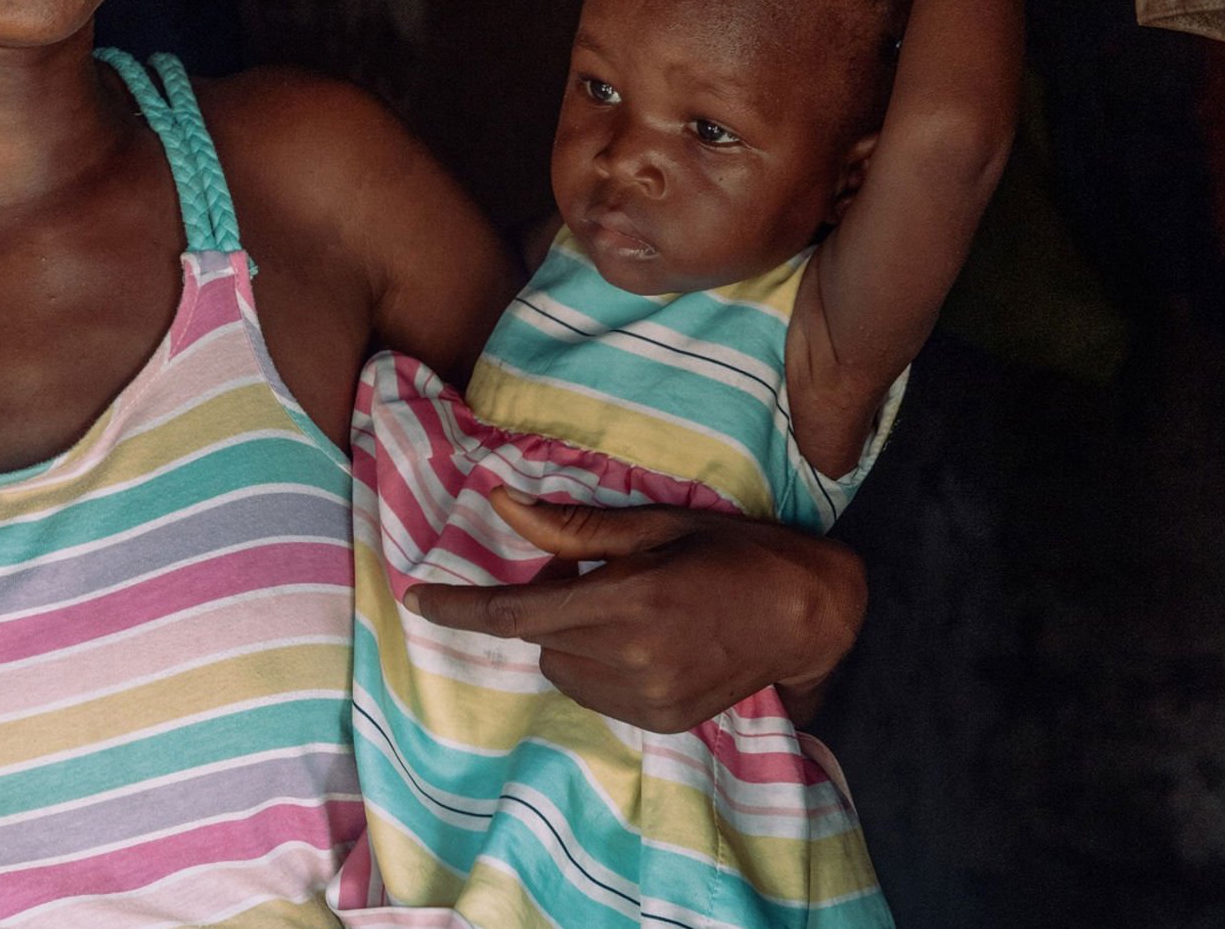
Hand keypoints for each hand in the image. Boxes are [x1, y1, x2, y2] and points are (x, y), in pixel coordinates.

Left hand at [403, 490, 865, 733]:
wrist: (808, 614)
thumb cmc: (733, 552)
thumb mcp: (655, 526)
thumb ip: (572, 528)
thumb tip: (501, 503)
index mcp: (626, 603)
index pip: (516, 616)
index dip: (459, 609)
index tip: (416, 602)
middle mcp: (631, 660)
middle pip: (540, 639)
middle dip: (547, 605)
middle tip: (591, 574)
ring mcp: (649, 700)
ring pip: (565, 669)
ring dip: (573, 637)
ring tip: (626, 604)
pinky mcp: (663, 721)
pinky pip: (598, 692)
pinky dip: (601, 664)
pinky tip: (647, 637)